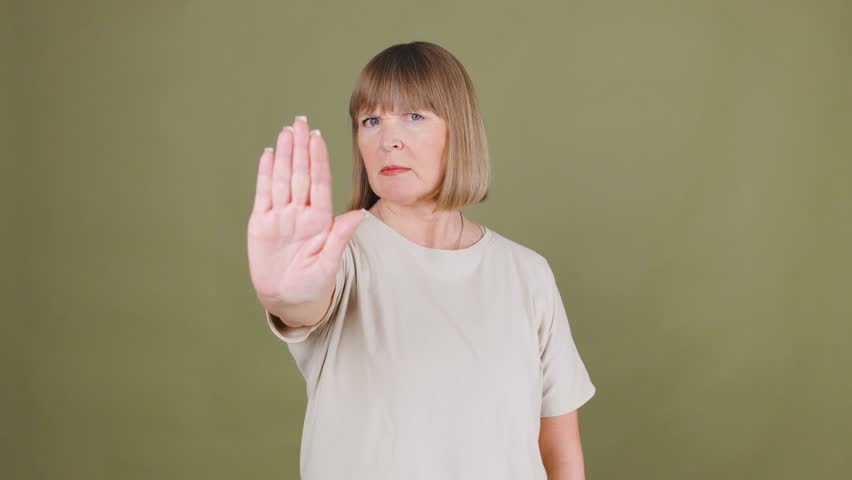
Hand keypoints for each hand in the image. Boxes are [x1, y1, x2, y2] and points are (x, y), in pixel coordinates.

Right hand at [247, 116, 365, 305]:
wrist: (288, 299)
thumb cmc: (314, 284)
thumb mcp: (329, 264)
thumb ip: (340, 238)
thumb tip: (359, 216)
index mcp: (320, 220)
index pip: (319, 183)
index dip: (318, 159)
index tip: (317, 138)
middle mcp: (300, 213)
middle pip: (300, 174)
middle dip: (300, 147)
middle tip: (300, 121)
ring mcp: (281, 216)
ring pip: (282, 179)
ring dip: (285, 155)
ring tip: (286, 131)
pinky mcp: (262, 223)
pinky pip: (264, 194)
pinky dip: (265, 174)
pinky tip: (269, 154)